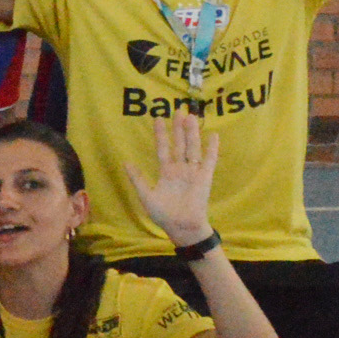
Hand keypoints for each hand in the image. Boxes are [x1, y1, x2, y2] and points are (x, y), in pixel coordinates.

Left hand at [126, 110, 220, 247]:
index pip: (163, 148)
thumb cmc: (164, 214)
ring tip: (191, 117)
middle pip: (179, 144)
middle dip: (178, 128)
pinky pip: (209, 161)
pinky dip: (211, 149)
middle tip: (178, 110)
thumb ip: (137, 179)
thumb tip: (125, 162)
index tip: (158, 119)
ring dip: (192, 133)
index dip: (161, 134)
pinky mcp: (205, 178)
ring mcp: (193, 172)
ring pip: (192, 148)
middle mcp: (180, 168)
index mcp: (166, 171)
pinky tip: (213, 135)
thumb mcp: (146, 196)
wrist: (181, 227)